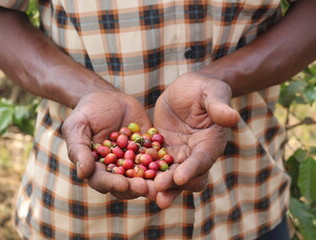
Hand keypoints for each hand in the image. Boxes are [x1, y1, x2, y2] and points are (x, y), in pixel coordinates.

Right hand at [62, 90, 157, 199]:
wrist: (107, 97)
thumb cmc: (86, 112)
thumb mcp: (77, 127)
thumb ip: (79, 149)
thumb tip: (83, 173)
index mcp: (97, 168)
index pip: (103, 181)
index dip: (112, 184)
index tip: (122, 184)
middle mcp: (117, 169)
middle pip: (126, 184)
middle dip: (135, 187)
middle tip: (145, 187)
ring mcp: (134, 160)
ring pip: (144, 176)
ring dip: (152, 181)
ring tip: (162, 182)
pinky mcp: (149, 149)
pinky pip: (158, 158)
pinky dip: (164, 162)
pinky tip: (172, 164)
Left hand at [153, 72, 239, 207]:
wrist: (187, 88)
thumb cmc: (204, 88)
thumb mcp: (213, 93)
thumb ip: (220, 107)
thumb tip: (234, 118)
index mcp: (210, 144)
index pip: (202, 160)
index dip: (192, 169)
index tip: (180, 177)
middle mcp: (194, 154)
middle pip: (186, 177)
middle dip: (173, 186)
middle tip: (159, 192)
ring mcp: (177, 155)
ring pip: (168, 176)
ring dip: (156, 186)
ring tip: (141, 191)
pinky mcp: (161, 150)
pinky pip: (151, 164)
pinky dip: (142, 171)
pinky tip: (128, 176)